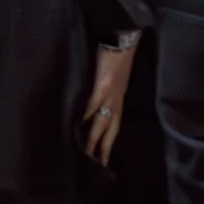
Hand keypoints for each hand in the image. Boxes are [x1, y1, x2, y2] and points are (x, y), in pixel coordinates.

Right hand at [82, 42, 137, 163]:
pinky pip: (93, 104)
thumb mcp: (116, 76)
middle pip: (110, 129)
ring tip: (87, 152)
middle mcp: (116, 100)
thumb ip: (107, 88)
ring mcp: (110, 93)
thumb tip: (96, 99)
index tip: (104, 159)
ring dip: (94, 138)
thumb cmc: (119, 54)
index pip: (115, 126)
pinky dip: (86, 116)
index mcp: (119, 99)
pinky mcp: (102, 84)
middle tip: (97, 165)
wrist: (124, 37)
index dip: (110, 142)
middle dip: (104, 148)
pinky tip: (79, 126)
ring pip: (102, 121)